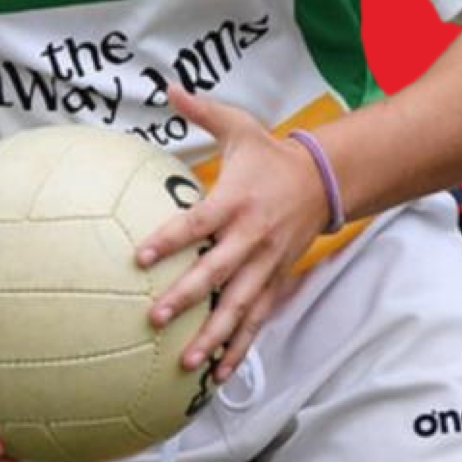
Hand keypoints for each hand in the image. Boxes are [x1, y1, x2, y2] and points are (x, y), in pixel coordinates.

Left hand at [136, 86, 329, 380]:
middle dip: (186, 296)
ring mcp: (265, 264)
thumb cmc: (269, 154)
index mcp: (236, 200)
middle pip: (216, 272)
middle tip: (153, 317)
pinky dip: (240, 348)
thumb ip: (201, 110)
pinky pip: (256, 320)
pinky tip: (218, 374)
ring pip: (238, 306)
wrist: (322, 180)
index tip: (140, 257)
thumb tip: (168, 86)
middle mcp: (251, 237)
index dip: (170, 239)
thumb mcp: (239, 126)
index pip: (198, 223)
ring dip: (213, 335)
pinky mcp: (275, 281)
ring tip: (186, 361)